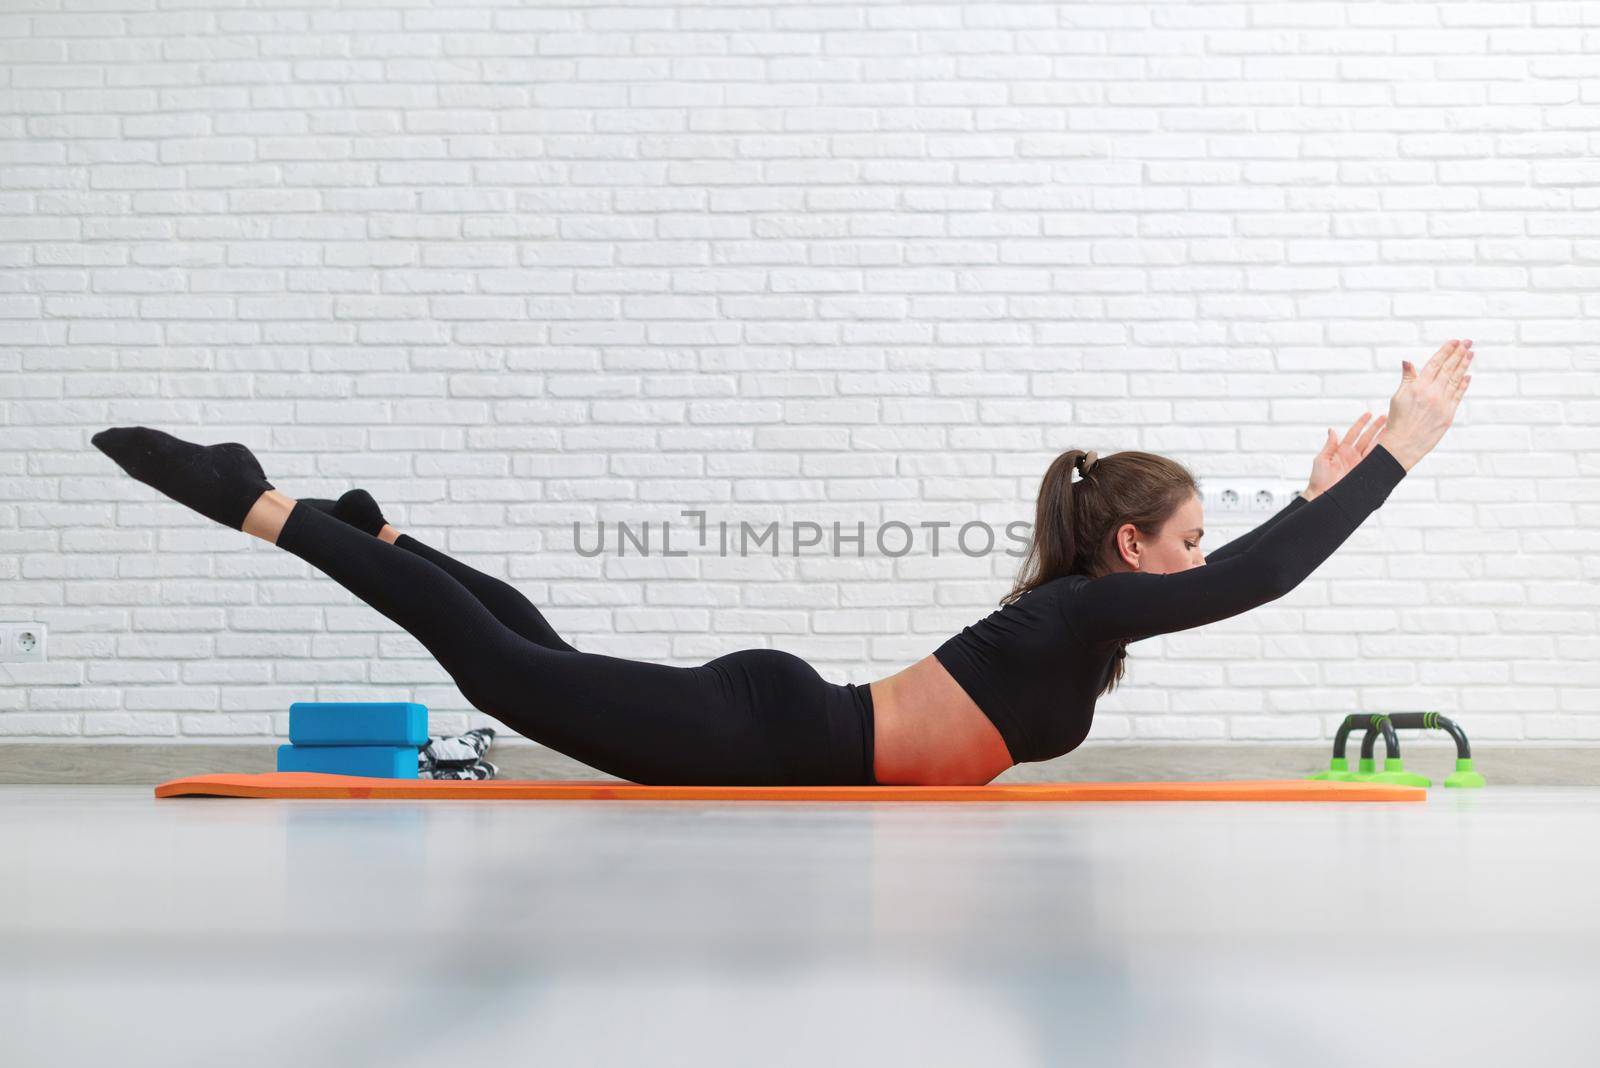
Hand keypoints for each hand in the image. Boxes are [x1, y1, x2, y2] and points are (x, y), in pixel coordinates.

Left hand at [1306, 411, 1387, 497]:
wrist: (1323, 497)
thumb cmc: (1319, 480)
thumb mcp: (1322, 460)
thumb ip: (1329, 445)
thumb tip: (1331, 430)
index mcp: (1343, 451)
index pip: (1354, 433)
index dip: (1362, 423)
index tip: (1369, 413)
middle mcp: (1353, 456)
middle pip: (1367, 438)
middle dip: (1377, 427)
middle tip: (1387, 417)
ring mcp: (1360, 464)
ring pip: (1374, 447)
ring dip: (1383, 438)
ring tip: (1392, 428)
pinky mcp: (1365, 472)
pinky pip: (1376, 461)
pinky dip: (1384, 454)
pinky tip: (1390, 446)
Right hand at [1379, 338, 1475, 470]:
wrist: (1403, 444)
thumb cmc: (1397, 420)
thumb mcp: (1398, 397)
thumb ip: (1407, 378)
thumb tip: (1407, 361)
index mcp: (1418, 386)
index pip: (1435, 363)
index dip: (1445, 351)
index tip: (1454, 342)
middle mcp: (1432, 392)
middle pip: (1448, 369)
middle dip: (1459, 354)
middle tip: (1467, 342)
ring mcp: (1442, 403)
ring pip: (1455, 380)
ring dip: (1463, 366)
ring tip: (1470, 354)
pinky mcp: (1449, 414)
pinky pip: (1458, 396)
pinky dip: (1463, 385)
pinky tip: (1467, 377)